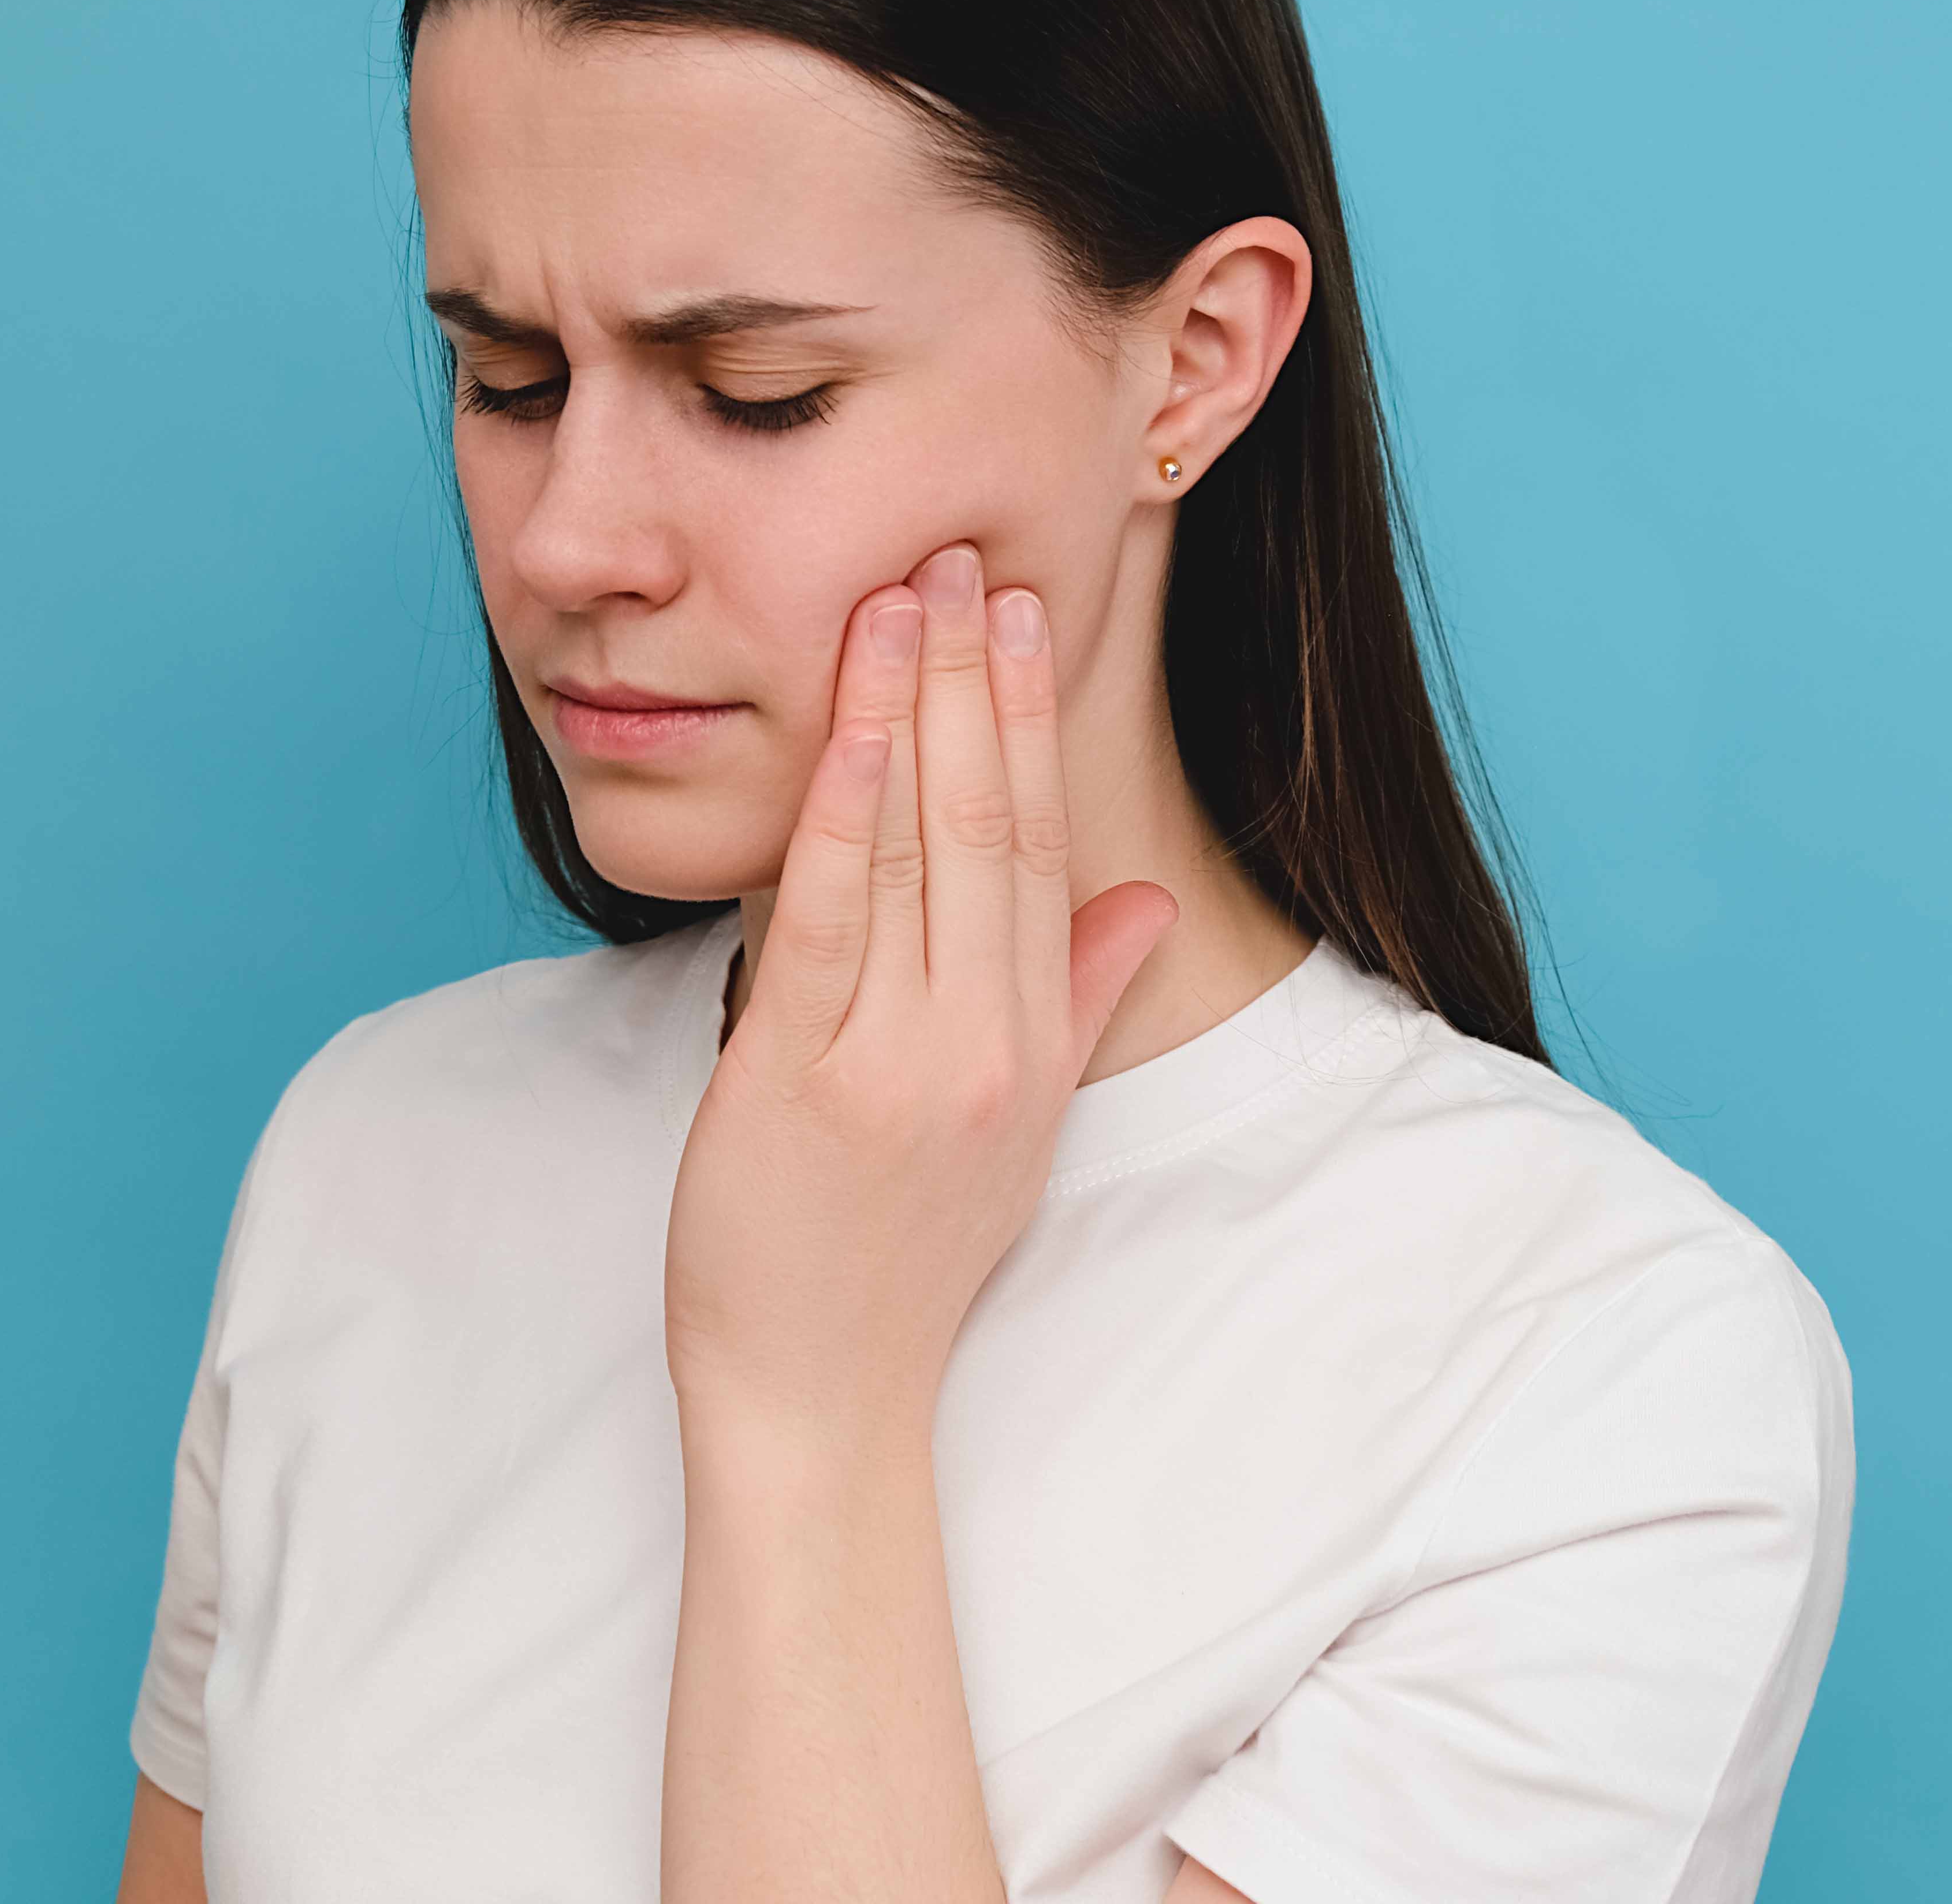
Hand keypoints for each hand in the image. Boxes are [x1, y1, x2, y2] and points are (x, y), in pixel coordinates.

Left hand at [661, 542, 1177, 1452]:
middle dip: (974, 682)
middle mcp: (981, 1045)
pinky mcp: (802, 1082)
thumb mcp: (1016, 1128)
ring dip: (905, 712)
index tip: (1022, 612)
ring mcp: (897, 1063)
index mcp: (1030, 1047)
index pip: (1040, 846)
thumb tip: (1149, 901)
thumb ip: (1075, 1001)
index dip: (1028, 720)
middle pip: (987, 825)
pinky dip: (839, 815)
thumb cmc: (898, 1260)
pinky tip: (845, 727)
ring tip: (903, 596)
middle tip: (965, 557)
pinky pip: (827, 923)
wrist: (822, 1393)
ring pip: (913, 852)